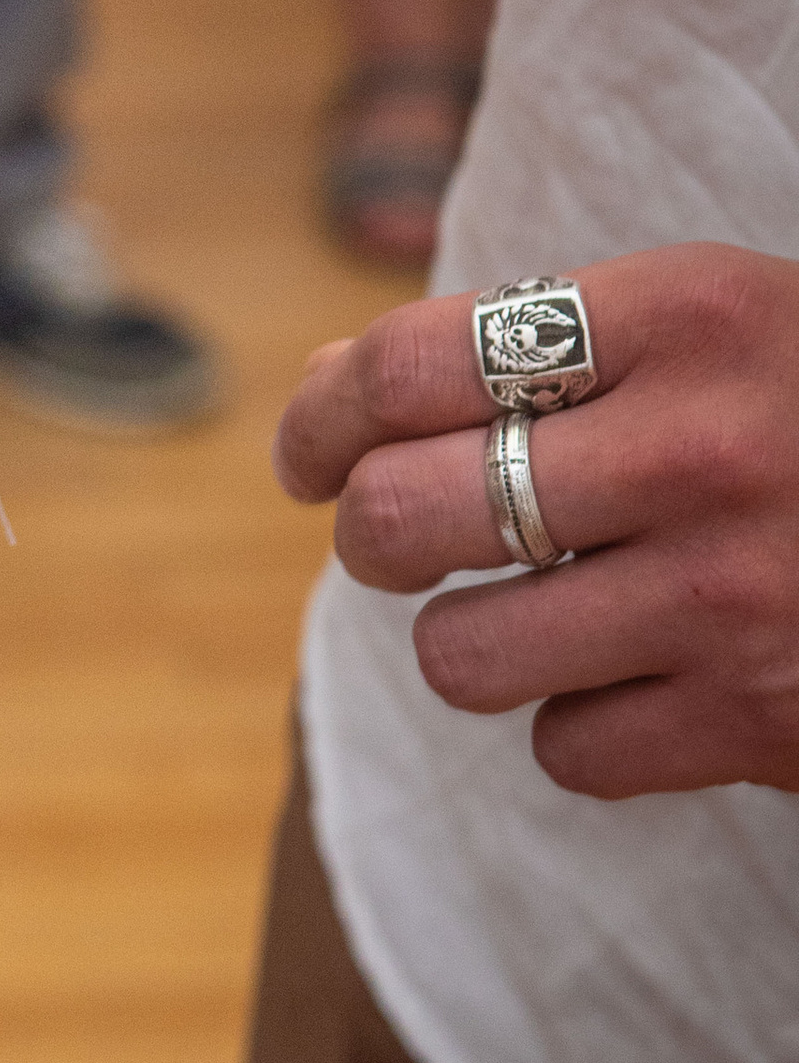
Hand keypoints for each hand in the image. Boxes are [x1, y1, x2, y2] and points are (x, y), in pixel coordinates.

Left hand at [275, 246, 798, 798]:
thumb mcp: (716, 321)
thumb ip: (536, 342)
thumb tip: (328, 394)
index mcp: (691, 314)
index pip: (409, 363)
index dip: (322, 413)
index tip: (309, 449)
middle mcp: (704, 449)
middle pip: (401, 514)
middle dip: (374, 532)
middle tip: (404, 532)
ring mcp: (732, 597)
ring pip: (461, 653)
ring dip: (477, 637)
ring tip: (545, 606)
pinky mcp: (763, 724)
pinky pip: (565, 747)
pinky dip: (583, 722)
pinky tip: (650, 674)